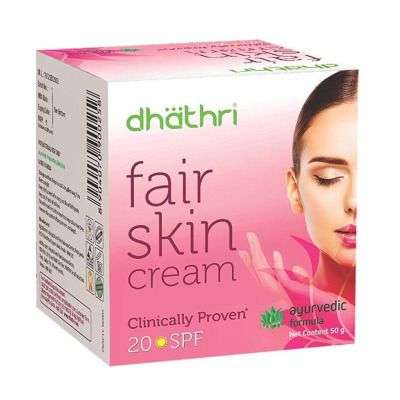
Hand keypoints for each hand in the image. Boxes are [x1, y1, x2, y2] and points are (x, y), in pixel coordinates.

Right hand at [238, 231, 354, 342]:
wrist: (343, 322)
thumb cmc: (329, 308)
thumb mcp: (312, 291)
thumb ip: (301, 280)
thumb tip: (294, 267)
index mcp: (283, 297)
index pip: (262, 278)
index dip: (252, 265)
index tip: (244, 251)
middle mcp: (282, 299)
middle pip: (260, 276)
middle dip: (252, 256)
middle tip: (249, 236)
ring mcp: (288, 298)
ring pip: (266, 277)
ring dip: (258, 257)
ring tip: (253, 240)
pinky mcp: (299, 297)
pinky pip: (284, 282)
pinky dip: (278, 268)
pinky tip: (276, 254)